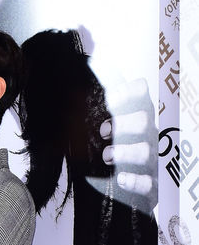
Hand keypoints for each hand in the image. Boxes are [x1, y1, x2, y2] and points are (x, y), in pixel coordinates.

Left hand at [93, 78, 156, 211]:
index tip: (111, 98)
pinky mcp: (148, 184)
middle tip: (103, 130)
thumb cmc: (111, 143)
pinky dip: (136, 180)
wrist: (114, 182)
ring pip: (145, 151)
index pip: (140, 92)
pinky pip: (148, 182)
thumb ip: (104, 92)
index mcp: (133, 112)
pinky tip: (122, 178)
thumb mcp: (102, 115)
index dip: (128, 92)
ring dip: (126, 152)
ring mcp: (149, 159)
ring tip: (106, 155)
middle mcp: (145, 133)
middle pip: (144, 120)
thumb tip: (95, 61)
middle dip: (124, 123)